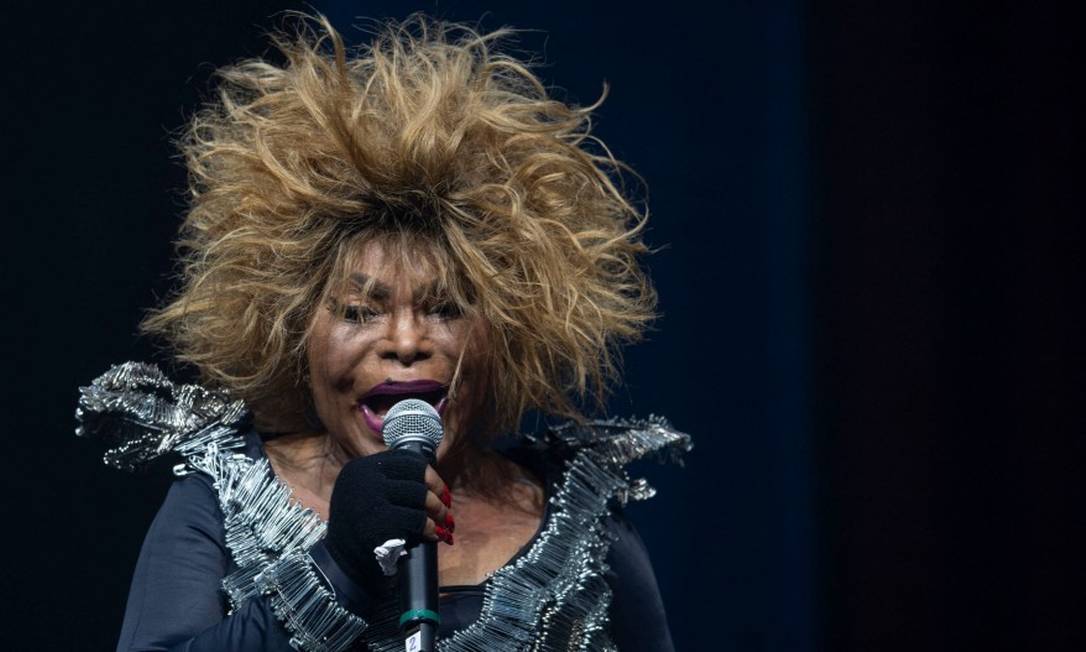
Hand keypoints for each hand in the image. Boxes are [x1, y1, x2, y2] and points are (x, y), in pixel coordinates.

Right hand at [324, 449, 454, 590]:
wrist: (342, 565)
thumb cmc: (360, 530)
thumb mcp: (365, 495)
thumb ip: (389, 482)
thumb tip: (432, 479)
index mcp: (361, 468)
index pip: (404, 458)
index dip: (427, 473)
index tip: (439, 489)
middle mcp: (364, 477)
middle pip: (415, 473)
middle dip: (437, 490)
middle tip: (446, 506)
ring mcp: (371, 498)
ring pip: (420, 495)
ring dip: (438, 511)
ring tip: (444, 524)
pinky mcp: (380, 521)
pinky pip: (417, 519)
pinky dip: (430, 528)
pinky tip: (435, 535)